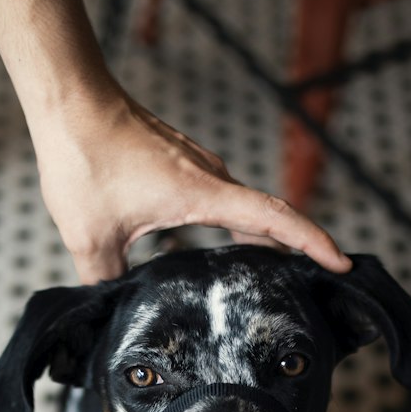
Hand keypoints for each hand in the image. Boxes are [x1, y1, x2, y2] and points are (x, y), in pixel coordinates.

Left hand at [33, 86, 351, 283]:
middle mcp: (210, 177)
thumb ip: (105, 281)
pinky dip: (229, 226)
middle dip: (296, 248)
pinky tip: (209, 252)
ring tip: (269, 276)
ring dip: (259, 239)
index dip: (312, 242)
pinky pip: (218, 200)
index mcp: (202, 194)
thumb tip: (109, 311)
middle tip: (315, 283)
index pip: (274, 219)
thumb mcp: (90, 237)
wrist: (69, 100)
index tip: (340, 262)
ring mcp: (196, 168)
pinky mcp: (180, 164)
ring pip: (241, 208)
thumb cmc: (83, 158)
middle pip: (268, 216)